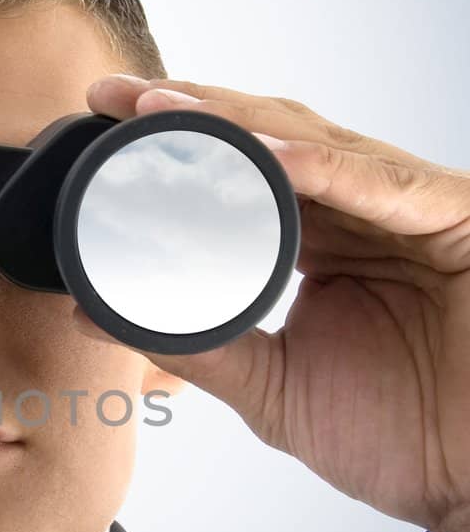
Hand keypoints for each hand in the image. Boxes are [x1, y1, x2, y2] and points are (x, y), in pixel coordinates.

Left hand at [80, 74, 469, 531]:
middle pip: (266, 141)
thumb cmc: (398, 437)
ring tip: (162, 109)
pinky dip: (320, 166)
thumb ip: (195, 347)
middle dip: (189, 114)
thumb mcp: (272, 387)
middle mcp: (361, 214)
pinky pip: (382, 183)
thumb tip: (98, 314)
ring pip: (314, 144)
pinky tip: (262, 155)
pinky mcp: (456, 218)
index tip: (102, 130)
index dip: (174, 151)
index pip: (239, 176)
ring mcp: (408, 209)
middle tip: (112, 95)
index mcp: (320, 243)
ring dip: (236, 124)